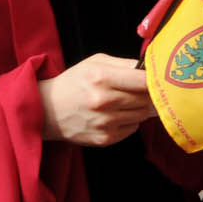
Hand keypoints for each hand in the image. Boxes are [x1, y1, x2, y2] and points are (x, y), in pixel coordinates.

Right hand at [38, 54, 152, 146]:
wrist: (48, 110)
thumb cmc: (74, 82)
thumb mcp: (95, 63)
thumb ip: (124, 63)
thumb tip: (149, 68)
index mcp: (102, 78)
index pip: (144, 81)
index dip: (153, 79)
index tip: (154, 78)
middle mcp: (104, 101)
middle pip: (145, 99)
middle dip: (147, 94)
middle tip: (139, 90)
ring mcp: (105, 122)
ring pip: (142, 114)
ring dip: (138, 108)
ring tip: (124, 102)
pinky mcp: (105, 138)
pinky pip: (132, 128)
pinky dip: (129, 121)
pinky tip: (115, 114)